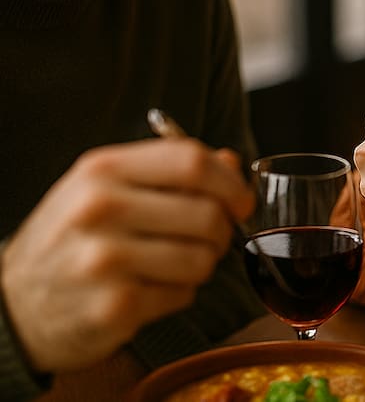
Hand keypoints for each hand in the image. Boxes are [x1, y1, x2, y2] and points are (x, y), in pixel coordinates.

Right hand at [1, 138, 251, 372]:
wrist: (15, 307)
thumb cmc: (73, 240)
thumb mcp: (107, 189)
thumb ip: (169, 171)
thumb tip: (230, 162)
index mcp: (101, 170)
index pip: (191, 161)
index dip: (230, 182)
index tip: (240, 201)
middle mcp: (99, 209)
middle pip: (207, 213)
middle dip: (220, 231)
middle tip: (203, 240)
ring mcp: (104, 259)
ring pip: (203, 258)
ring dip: (199, 266)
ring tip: (168, 266)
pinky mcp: (114, 306)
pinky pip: (184, 294)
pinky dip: (178, 295)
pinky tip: (148, 290)